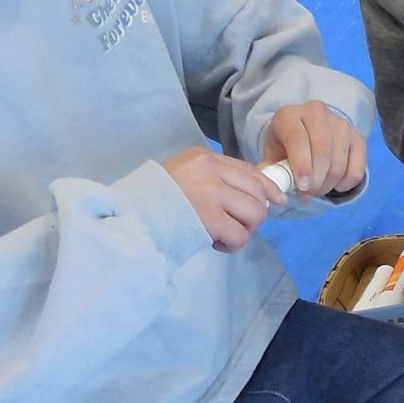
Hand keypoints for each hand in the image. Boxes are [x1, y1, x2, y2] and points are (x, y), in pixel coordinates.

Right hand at [161, 145, 281, 251]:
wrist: (127, 219)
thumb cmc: (153, 202)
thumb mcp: (184, 176)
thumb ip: (214, 179)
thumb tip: (256, 194)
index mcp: (203, 157)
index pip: (249, 170)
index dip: (267, 188)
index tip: (276, 200)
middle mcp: (209, 170)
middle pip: (257, 192)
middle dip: (253, 214)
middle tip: (234, 226)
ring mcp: (210, 192)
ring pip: (255, 213)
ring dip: (244, 230)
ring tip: (223, 235)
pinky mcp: (209, 217)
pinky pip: (240, 235)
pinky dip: (232, 245)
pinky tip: (215, 244)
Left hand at [259, 101, 366, 197]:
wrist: (306, 132)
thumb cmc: (285, 146)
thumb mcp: (271, 155)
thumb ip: (269, 172)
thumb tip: (270, 192)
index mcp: (289, 115)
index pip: (298, 139)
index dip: (301, 166)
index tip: (302, 187)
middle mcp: (316, 112)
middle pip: (322, 152)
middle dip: (316, 181)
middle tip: (308, 193)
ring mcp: (340, 123)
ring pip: (339, 162)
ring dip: (328, 184)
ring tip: (317, 190)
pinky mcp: (357, 136)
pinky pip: (357, 167)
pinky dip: (347, 183)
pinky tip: (335, 185)